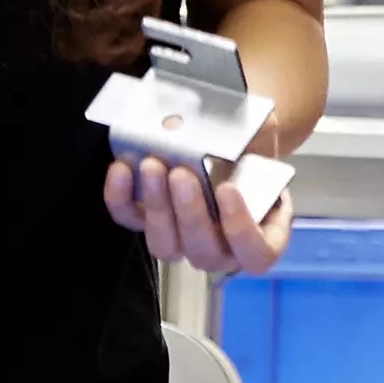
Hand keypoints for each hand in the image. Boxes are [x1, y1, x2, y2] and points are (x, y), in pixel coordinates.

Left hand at [104, 155, 291, 275]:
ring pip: (165, 244)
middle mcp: (221, 249)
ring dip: (157, 207)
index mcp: (261, 236)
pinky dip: (121, 198)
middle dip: (189, 212)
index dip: (240, 229)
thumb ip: (253, 142)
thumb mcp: (262, 140)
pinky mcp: (148, 223)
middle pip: (204, 250)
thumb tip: (227, 129)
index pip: (255, 253)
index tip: (228, 190)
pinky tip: (123, 168)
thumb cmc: (252, 147)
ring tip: (153, 167)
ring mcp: (182, 241)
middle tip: (182, 173)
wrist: (226, 139)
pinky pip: (131, 221)